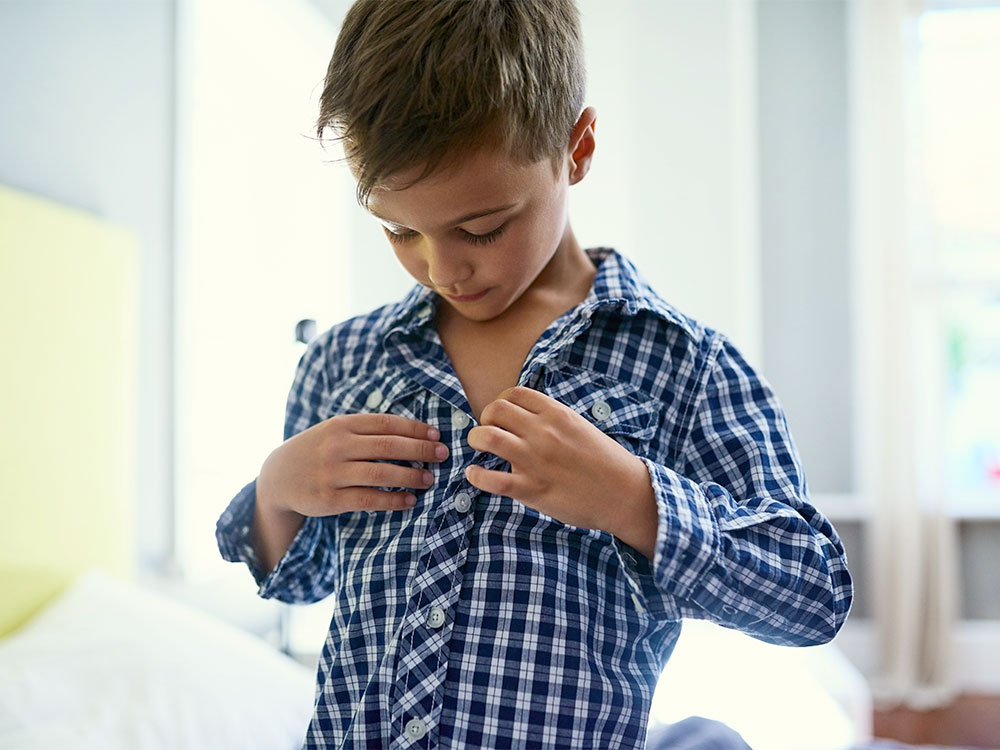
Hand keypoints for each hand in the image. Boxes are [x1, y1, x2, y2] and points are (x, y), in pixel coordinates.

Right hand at [257, 413, 448, 517]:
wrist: (278, 476)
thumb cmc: (318, 450)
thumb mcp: (335, 430)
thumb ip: (367, 429)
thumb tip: (413, 432)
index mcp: (342, 424)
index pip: (387, 423)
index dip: (415, 428)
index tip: (436, 435)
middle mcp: (338, 446)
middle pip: (389, 446)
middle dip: (420, 450)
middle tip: (443, 454)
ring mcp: (333, 472)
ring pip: (381, 473)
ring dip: (411, 476)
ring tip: (429, 479)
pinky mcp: (330, 498)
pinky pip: (368, 499)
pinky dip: (392, 500)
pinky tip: (409, 500)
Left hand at [464, 386, 651, 536]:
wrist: (625, 494)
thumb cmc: (605, 462)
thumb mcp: (580, 427)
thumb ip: (552, 419)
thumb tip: (524, 417)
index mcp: (557, 414)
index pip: (514, 393)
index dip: (500, 401)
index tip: (501, 416)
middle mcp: (543, 432)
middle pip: (495, 410)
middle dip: (485, 418)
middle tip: (489, 432)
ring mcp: (535, 460)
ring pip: (487, 437)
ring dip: (476, 440)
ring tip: (480, 448)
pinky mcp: (532, 489)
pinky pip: (491, 479)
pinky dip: (476, 475)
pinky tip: (476, 475)